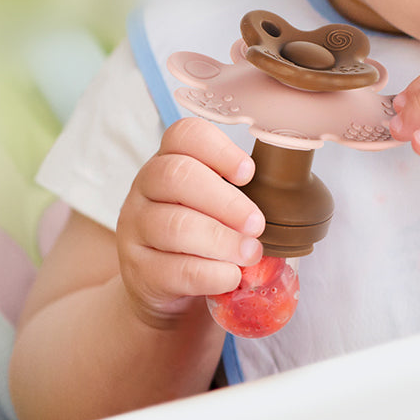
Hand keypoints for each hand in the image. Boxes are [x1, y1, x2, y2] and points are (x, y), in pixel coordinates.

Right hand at [116, 117, 265, 326]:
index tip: (249, 173)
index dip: (219, 149)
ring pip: (174, 226)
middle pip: (177, 176)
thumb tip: (285, 196)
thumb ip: (239, 190)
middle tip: (257, 224)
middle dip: (226, 201)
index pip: (184, 135)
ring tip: (251, 253)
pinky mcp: (137, 271)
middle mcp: (145, 187)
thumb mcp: (214, 200)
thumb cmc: (201, 228)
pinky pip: (172, 269)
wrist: (164, 285)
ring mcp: (135, 228)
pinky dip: (209, 273)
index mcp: (169, 158)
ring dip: (221, 240)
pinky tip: (231, 276)